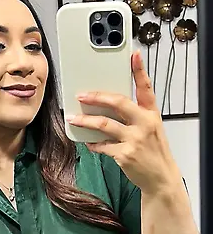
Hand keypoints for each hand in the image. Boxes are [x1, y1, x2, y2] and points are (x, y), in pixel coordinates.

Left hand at [67, 50, 180, 194]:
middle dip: (97, 97)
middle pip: (118, 103)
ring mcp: (134, 139)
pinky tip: (88, 142)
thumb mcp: (151, 129)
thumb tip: (108, 107)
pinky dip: (93, 143)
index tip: (133, 55)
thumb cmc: (154, 153)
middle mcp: (144, 124)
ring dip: (85, 121)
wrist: (160, 178)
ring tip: (73, 119)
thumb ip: (134, 117)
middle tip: (82, 95)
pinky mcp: (124, 154)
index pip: (146, 88)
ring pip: (104, 124)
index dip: (139, 70)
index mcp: (151, 114)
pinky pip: (102, 146)